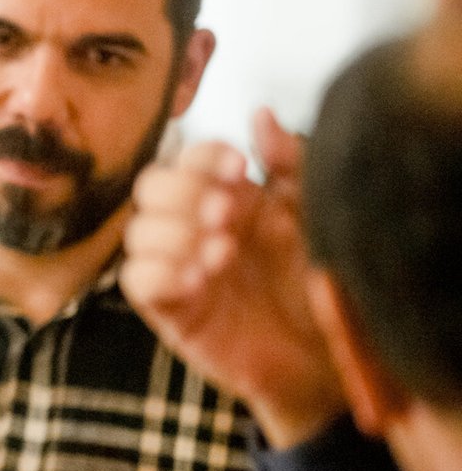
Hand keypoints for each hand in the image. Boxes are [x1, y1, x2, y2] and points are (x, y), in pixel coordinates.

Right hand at [122, 109, 345, 447]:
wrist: (333, 355)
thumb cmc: (323, 282)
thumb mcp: (316, 213)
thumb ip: (290, 163)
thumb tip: (260, 114)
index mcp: (228, 197)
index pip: (189, 157)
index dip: (203, 156)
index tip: (237, 167)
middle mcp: (195, 227)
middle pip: (151, 187)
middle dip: (183, 193)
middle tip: (226, 213)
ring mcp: (178, 268)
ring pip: (136, 232)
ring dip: (174, 234)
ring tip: (222, 253)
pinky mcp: (171, 311)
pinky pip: (137, 282)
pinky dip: (161, 274)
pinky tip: (202, 281)